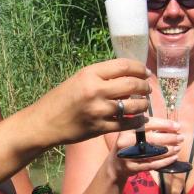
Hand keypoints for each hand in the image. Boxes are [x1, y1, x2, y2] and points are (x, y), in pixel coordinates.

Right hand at [33, 58, 150, 145]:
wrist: (45, 123)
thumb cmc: (61, 99)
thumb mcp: (78, 79)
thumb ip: (101, 76)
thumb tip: (127, 75)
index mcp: (90, 74)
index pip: (124, 66)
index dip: (139, 68)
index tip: (145, 72)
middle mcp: (95, 90)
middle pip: (132, 84)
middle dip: (144, 86)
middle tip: (147, 88)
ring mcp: (99, 110)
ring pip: (133, 105)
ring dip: (143, 104)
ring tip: (144, 103)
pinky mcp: (100, 127)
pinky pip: (127, 124)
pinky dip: (137, 121)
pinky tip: (139, 118)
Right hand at [105, 122, 181, 176]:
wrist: (115, 165)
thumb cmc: (128, 144)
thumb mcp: (131, 132)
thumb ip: (146, 127)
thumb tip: (170, 125)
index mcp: (126, 129)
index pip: (146, 124)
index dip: (163, 124)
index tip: (177, 126)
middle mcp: (126, 142)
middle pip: (152, 139)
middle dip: (170, 138)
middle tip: (181, 137)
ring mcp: (128, 156)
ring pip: (154, 153)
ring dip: (170, 150)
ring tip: (179, 147)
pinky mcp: (133, 167)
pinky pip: (153, 164)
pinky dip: (166, 161)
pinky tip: (174, 157)